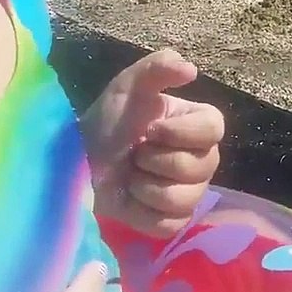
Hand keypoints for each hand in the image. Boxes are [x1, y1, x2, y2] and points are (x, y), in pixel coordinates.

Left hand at [81, 49, 224, 236]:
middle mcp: (202, 159)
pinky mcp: (172, 222)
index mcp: (198, 125)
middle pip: (200, 167)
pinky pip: (169, 223)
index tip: (151, 129)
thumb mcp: (127, 88)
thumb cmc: (106, 123)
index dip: (181, 132)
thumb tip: (191, 69)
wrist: (77, 163)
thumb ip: (158, 68)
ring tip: (130, 176)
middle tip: (135, 154)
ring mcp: (190, 193)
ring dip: (146, 186)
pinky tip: (130, 199)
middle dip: (156, 160)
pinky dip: (143, 212)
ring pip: (185, 198)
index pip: (214, 129)